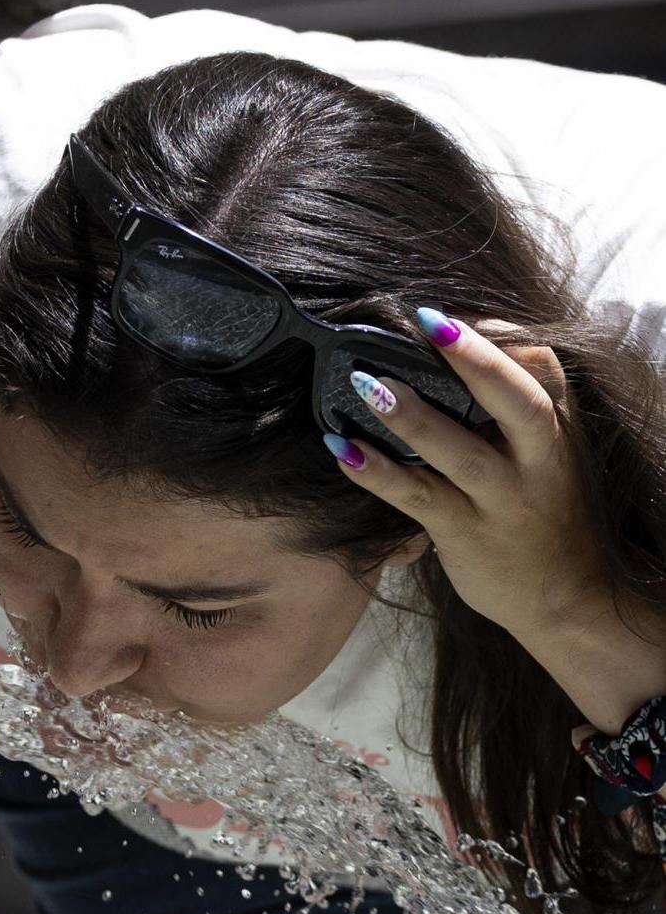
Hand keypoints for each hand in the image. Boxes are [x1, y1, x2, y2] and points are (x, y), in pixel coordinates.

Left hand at [323, 311, 608, 646]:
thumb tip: (468, 342)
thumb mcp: (551, 450)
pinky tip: (345, 451)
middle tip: (428, 322)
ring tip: (366, 384)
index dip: (494, 336)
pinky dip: (379, 475)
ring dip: (411, 417)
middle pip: (516, 403)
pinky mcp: (465, 534)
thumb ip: (522, 404)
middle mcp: (537, 461)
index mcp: (556, 430)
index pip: (538, 367)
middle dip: (475, 361)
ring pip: (458, 453)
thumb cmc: (546, 511)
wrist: (567, 598)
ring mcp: (500, 500)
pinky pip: (417, 498)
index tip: (446, 315)